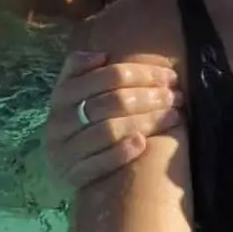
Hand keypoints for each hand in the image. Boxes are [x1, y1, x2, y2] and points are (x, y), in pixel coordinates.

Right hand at [45, 51, 182, 188]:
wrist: (57, 170)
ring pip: (110, 130)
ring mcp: (64, 149)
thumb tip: (102, 55)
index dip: (143, 73)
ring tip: (172, 117)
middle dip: (149, 97)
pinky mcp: (71, 176)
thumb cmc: (76, 123)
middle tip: (175, 97)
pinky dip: (122, 151)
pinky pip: (99, 163)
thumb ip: (82, 69)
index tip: (170, 76)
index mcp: (62, 94)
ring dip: (146, 121)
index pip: (109, 76)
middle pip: (113, 102)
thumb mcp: (73, 93)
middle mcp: (59, 120)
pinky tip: (143, 143)